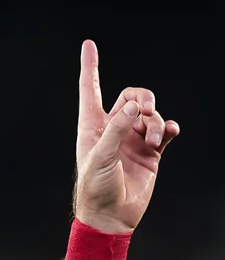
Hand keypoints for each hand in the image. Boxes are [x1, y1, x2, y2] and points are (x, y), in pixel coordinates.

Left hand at [73, 40, 178, 232]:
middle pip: (130, 97)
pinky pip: (163, 130)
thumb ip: (116, 130)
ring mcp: (132, 139)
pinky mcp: (150, 152)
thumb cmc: (96, 187)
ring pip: (149, 114)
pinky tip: (170, 132)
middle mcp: (112, 129)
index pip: (91, 89)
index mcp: (92, 126)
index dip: (91, 66)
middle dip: (143, 97)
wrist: (112, 215)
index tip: (89, 44)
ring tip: (153, 140)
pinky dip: (169, 127)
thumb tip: (135, 107)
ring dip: (155, 121)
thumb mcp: (100, 157)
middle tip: (146, 110)